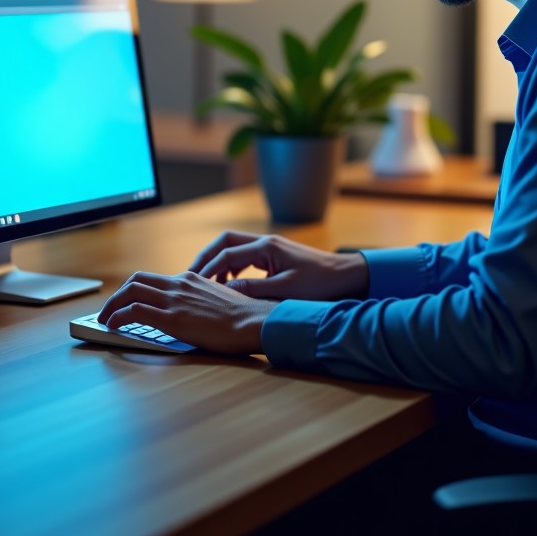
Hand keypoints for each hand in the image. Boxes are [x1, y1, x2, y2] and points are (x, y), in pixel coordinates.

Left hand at [96, 270, 275, 355]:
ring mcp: (174, 300)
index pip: (152, 278)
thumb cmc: (242, 318)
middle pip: (135, 280)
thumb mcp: (217, 300)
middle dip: (117, 295)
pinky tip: (112, 326)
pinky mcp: (172, 319)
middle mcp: (179, 284)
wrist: (253, 322)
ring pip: (130, 292)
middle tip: (109, 309)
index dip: (133, 289)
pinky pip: (135, 312)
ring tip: (104, 319)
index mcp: (190, 279)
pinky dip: (117, 317)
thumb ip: (199, 300)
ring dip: (111, 305)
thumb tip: (189, 312)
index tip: (125, 301)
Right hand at [190, 230, 369, 301]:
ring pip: (234, 249)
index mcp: (266, 247)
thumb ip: (253, 290)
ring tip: (205, 283)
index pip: (226, 254)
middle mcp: (265, 242)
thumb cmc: (320, 284)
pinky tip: (229, 285)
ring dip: (218, 263)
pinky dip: (232, 268)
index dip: (207, 269)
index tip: (193, 285)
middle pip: (225, 242)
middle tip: (190, 276)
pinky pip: (245, 258)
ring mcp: (270, 248)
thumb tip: (224, 292)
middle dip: (206, 258)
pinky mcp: (275, 257)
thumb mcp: (285, 290)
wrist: (347, 276)